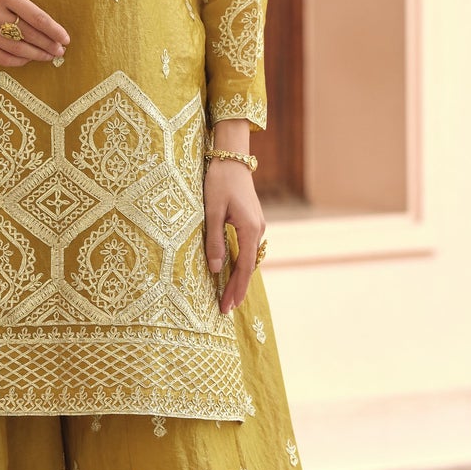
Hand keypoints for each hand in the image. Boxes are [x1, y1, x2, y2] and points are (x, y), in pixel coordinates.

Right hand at [0, 0, 69, 67]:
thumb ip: (19, 4)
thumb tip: (44, 27)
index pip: (36, 17)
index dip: (54, 30)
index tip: (66, 39)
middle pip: (28, 35)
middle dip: (48, 45)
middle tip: (60, 51)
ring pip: (16, 49)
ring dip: (36, 55)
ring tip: (48, 57)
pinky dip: (16, 61)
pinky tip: (27, 59)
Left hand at [203, 120, 263, 313]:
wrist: (232, 159)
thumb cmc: (219, 182)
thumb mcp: (211, 211)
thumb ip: (214, 241)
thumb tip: (216, 269)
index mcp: (250, 229)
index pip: (243, 268)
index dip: (234, 289)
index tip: (226, 307)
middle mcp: (259, 230)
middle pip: (249, 268)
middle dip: (238, 289)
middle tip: (226, 310)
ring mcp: (258, 226)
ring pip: (250, 260)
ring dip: (240, 279)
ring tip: (230, 297)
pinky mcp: (253, 222)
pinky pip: (249, 250)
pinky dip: (242, 265)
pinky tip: (234, 273)